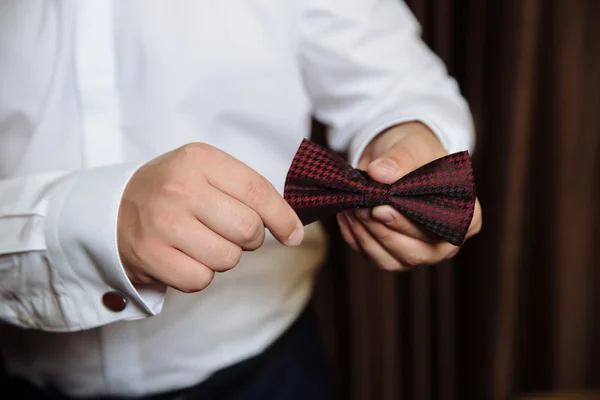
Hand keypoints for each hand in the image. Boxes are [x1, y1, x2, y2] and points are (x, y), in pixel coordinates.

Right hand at [117, 143, 303, 292]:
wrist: (109, 209)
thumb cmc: (170, 192)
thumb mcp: (205, 173)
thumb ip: (248, 192)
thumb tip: (293, 230)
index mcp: (198, 159)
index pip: (258, 191)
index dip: (283, 218)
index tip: (293, 235)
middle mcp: (180, 188)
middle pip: (248, 229)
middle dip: (248, 238)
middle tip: (226, 231)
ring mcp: (162, 223)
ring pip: (228, 258)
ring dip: (222, 256)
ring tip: (199, 241)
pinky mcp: (149, 256)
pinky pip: (201, 280)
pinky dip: (199, 275)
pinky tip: (183, 257)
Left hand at [337, 122, 481, 270]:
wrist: (396, 158)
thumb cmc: (416, 153)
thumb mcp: (412, 146)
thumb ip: (401, 159)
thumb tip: (380, 173)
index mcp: (466, 218)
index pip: (442, 232)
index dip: (412, 225)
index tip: (383, 209)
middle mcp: (444, 243)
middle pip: (415, 252)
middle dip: (384, 231)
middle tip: (362, 207)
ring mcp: (417, 252)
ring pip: (390, 260)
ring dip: (366, 235)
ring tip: (351, 208)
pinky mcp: (391, 255)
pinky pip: (371, 255)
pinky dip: (355, 237)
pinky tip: (346, 216)